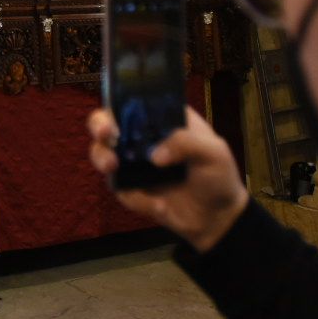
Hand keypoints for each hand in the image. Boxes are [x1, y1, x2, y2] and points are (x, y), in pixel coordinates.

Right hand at [87, 107, 247, 252]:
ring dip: (101, 158)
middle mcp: (143, 137)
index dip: (121, 99)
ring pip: (102, 153)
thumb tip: (155, 155)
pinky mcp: (131, 189)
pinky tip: (160, 207)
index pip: (136, 100)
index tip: (117, 108)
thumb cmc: (218, 176)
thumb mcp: (213, 152)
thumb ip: (186, 143)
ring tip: (113, 167)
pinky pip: (120, 189)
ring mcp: (134, 164)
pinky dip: (136, 199)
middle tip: (105, 133)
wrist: (217, 219)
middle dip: (99, 124)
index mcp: (163, 119)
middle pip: (108, 122)